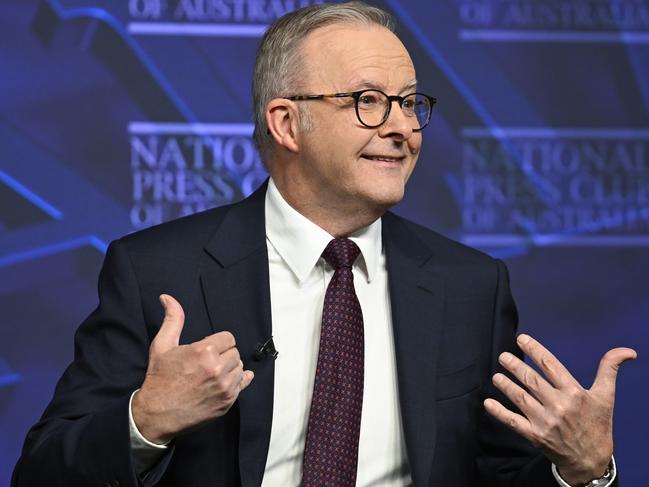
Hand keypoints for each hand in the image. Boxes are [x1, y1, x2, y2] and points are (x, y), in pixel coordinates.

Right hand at [132, 294, 253, 443]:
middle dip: (224, 355)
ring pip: (240, 368)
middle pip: (235, 352)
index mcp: (204, 351)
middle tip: (208, 362)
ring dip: (230, 369)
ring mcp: (224, 387)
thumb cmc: (159, 379)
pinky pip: (243, 384)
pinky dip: (236, 382)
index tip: (208, 349)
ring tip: (212, 374)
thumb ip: (172, 319)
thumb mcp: (162, 345)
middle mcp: (217, 369)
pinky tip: (225, 381)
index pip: (229, 338)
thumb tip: (168, 298)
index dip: (218, 343)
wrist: (156, 414)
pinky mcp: (227, 402)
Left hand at [484, 334, 635, 485]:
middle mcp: (559, 406)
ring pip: (520, 398)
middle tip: (503, 356)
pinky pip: (513, 422)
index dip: (535, 350)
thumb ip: (609, 369)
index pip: (550, 366)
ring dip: (505, 385)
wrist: (591, 459)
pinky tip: (488, 403)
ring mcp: (545, 421)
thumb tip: (626, 351)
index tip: (521, 339)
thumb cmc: (597, 424)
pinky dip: (499, 412)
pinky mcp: (535, 436)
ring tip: (496, 375)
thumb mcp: (605, 396)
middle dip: (515, 366)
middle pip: (531, 380)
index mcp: (574, 393)